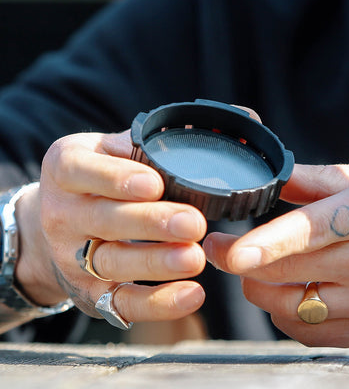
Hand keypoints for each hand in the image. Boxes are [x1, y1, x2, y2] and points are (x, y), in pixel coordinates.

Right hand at [15, 130, 206, 322]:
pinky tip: (190, 295)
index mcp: (65, 170)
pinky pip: (123, 302)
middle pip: (105, 220)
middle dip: (152, 223)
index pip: (82, 171)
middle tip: (193, 224)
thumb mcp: (104, 152)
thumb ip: (135, 148)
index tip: (154, 184)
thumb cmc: (96, 180)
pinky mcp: (90, 292)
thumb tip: (185, 142)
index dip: (118, 178)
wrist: (58, 224)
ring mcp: (72, 257)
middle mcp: (62, 214)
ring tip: (194, 258)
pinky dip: (158, 303)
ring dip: (157, 263)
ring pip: (113, 262)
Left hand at [204, 163, 348, 354]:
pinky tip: (293, 292)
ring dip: (263, 289)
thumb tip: (275, 175)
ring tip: (261, 269)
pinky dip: (289, 314)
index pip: (310, 231)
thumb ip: (324, 180)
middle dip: (244, 263)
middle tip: (226, 248)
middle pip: (290, 273)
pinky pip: (312, 334)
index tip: (226, 249)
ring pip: (292, 308)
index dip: (264, 243)